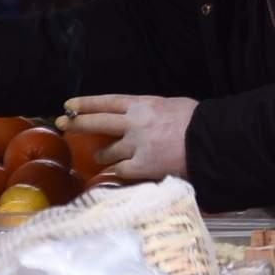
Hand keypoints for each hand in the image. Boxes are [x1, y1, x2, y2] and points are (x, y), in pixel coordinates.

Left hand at [63, 95, 197, 184]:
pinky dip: (118, 171)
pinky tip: (117, 172)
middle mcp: (134, 123)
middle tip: (62, 124)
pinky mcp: (143, 166)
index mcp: (143, 104)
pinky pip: (121, 170)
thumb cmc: (198, 122)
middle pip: (97, 122)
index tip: (69, 105)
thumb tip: (141, 116)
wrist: (212, 142)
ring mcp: (137, 146)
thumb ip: (152, 111)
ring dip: (102, 155)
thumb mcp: (172, 106)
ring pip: (108, 151)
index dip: (86, 103)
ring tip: (101, 157)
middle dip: (76, 123)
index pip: (107, 101)